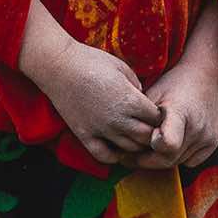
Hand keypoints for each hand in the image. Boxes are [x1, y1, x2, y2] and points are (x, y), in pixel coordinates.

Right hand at [18, 0, 160, 164]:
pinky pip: (105, 156)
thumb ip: (137, 86)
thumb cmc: (92, 61)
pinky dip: (115, 156)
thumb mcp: (122, 67)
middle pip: (146, 137)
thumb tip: (142, 99)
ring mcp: (102, 130)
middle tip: (147, 125)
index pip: (156, 118)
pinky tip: (116, 146)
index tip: (154, 111)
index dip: (158, 115)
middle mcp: (119, 120)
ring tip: (134, 135)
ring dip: (135, 144)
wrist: (59, 66)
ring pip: (129, 149)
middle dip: (151, 132)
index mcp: (131, 100)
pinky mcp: (85, 136)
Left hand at [131, 0, 217, 169]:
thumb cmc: (172, 82)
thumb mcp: (152, 93)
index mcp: (180, 112)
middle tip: (127, 157)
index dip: (149, 148)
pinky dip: (176, 156)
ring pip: (177, 161)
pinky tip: (165, 145)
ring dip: (161, 159)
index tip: (137, 142)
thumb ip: (140, 117)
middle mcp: (198, 127)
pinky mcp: (213, 143)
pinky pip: (190, 161)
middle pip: (167, 158)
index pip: (167, 144)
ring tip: (144, 149)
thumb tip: (119, 138)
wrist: (203, 73)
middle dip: (146, 160)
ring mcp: (208, 137)